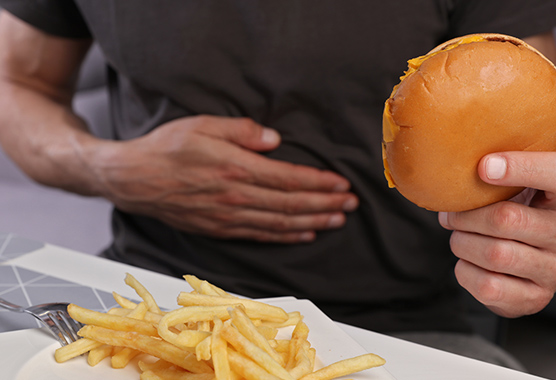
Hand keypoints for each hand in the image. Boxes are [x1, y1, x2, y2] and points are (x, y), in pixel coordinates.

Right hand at [92, 115, 357, 242]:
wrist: (134, 179)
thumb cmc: (167, 148)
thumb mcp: (202, 125)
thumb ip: (242, 131)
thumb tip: (275, 140)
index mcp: (234, 167)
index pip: (288, 179)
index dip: (318, 183)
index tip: (341, 184)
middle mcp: (235, 196)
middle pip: (290, 204)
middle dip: (325, 204)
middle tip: (351, 204)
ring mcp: (228, 217)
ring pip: (280, 223)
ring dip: (312, 222)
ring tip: (337, 220)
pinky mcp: (220, 229)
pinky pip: (260, 235)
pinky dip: (286, 236)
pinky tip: (304, 233)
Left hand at [439, 152, 555, 317]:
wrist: (528, 263)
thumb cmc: (516, 212)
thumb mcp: (518, 187)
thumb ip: (501, 173)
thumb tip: (466, 170)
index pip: (553, 174)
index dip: (521, 168)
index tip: (484, 167)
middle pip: (506, 219)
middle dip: (466, 217)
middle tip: (452, 216)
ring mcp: (552, 270)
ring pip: (494, 254)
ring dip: (463, 243)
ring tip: (461, 237)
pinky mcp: (533, 298)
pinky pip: (488, 286)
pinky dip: (465, 272)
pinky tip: (470, 263)